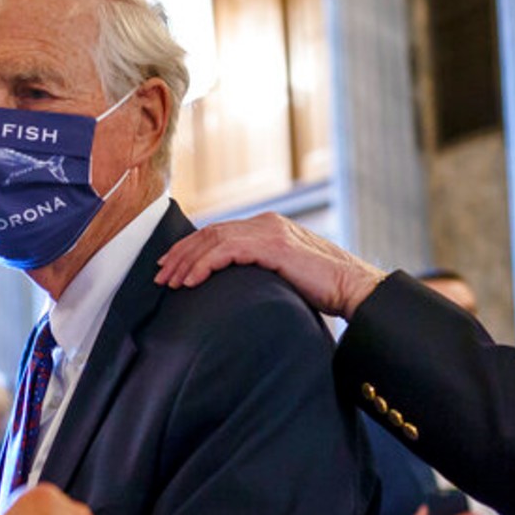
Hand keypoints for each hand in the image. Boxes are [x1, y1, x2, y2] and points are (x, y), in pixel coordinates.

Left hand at [154, 213, 387, 318]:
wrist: (354, 289)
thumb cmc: (324, 291)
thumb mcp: (284, 277)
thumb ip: (260, 273)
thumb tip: (233, 289)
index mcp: (269, 228)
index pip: (219, 232)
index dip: (191, 248)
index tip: (171, 267)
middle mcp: (267, 223)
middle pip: (210, 232)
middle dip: (181, 254)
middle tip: (160, 276)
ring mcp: (270, 232)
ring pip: (213, 239)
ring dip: (186, 261)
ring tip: (170, 282)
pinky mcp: (274, 246)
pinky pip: (227, 251)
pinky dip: (204, 265)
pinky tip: (191, 282)